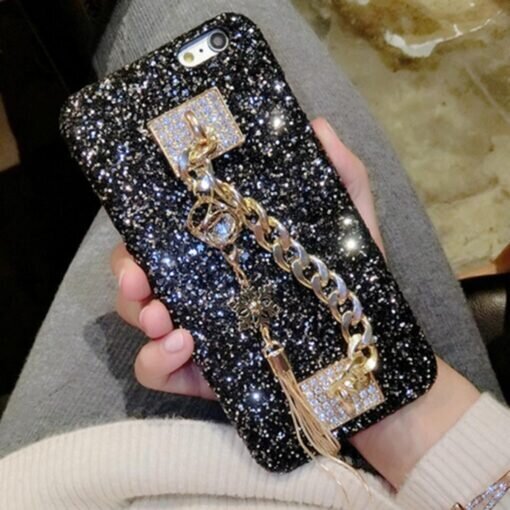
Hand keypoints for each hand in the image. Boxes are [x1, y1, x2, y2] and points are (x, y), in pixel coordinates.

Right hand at [111, 117, 382, 399]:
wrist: (361, 355)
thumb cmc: (349, 285)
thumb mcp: (349, 224)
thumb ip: (341, 175)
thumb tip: (317, 125)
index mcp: (224, 253)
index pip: (168, 236)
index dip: (144, 231)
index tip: (143, 229)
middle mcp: (204, 288)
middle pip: (142, 275)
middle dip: (128, 273)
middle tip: (139, 277)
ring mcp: (200, 331)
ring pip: (142, 320)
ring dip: (139, 314)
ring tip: (164, 317)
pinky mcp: (204, 376)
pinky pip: (157, 371)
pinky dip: (156, 360)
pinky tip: (183, 346)